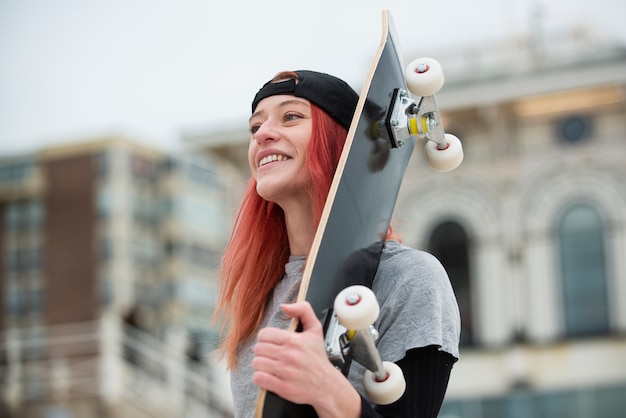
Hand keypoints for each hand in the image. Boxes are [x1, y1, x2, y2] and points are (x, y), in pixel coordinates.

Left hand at [252, 302, 360, 416]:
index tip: (271, 343)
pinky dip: (261, 378)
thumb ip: (303, 310)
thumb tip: (284, 306)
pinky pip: (259, 378)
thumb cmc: (318, 358)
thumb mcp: (315, 329)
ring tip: (270, 365)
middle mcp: (289, 355)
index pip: (264, 334)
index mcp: (294, 340)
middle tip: (270, 355)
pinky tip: (269, 376)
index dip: (265, 338)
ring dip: (261, 365)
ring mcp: (285, 372)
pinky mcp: (282, 387)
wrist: (327, 385)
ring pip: (257, 363)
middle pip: (258, 349)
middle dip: (262, 352)